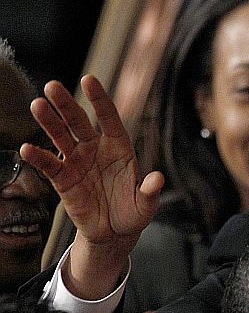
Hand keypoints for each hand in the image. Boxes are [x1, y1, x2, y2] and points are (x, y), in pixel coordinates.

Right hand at [24, 76, 162, 297]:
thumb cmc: (132, 213)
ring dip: (49, 122)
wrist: (114, 232)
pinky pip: (50, 166)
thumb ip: (150, 192)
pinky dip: (39, 158)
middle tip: (52, 86)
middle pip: (79, 122)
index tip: (89, 80)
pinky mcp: (63, 180)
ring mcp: (77, 162)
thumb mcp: (145, 205)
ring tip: (37, 105)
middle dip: (67, 104)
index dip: (100, 100)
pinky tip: (28, 149)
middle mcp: (96, 150)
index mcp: (119, 148)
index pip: (109, 119)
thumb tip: (157, 179)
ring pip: (61, 137)